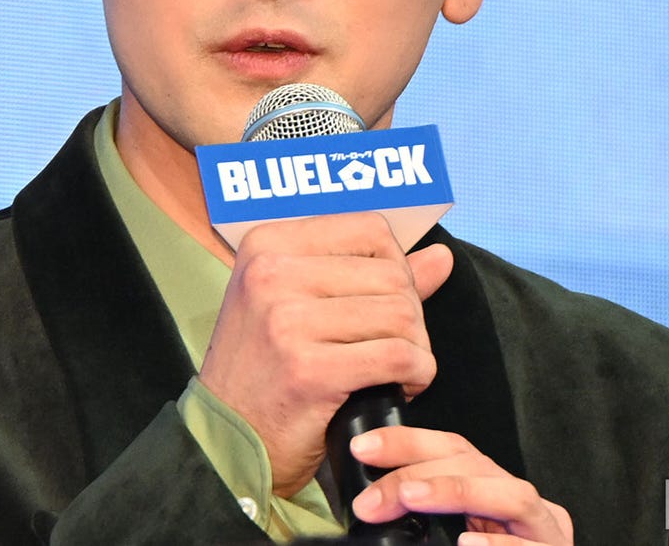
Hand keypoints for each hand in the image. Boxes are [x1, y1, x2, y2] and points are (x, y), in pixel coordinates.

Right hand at [198, 212, 454, 496]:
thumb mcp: (300, 304)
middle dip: (410, 315)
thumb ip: (371, 274)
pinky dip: (417, 374)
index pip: (370, 229)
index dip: (396, 266)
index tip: (385, 302)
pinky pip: (399, 357)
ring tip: (397, 368)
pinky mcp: (308, 370)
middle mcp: (272, 273)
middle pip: (391, 274)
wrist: (227, 438)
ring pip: (401, 315)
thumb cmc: (267, 368)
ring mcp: (286, 320)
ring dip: (415, 348)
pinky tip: (402, 386)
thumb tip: (441, 255)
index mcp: (268, 243)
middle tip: (395, 345)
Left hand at [350, 426, 572, 545]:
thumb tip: (373, 504)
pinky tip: (468, 545)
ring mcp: (545, 531)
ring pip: (513, 495)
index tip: (362, 448)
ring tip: (411, 498)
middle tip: (371, 500)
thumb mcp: (448, 534)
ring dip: (457, 492)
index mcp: (493, 491)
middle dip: (418, 473)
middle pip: (476, 467)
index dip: (407, 442)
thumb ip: (423, 515)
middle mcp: (523, 504)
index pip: (452, 451)